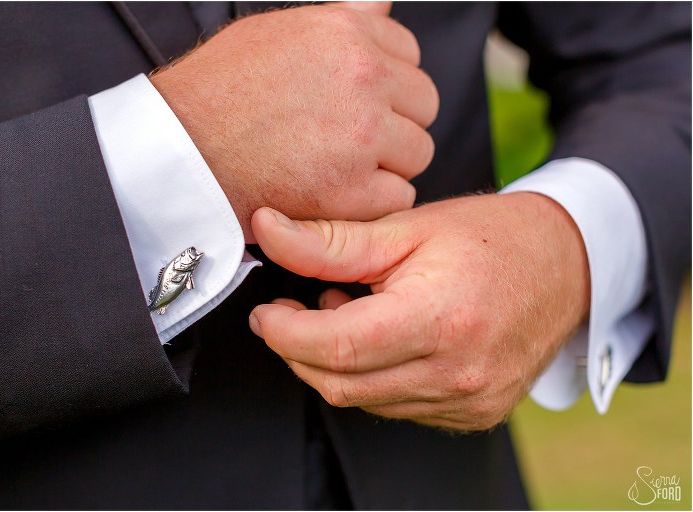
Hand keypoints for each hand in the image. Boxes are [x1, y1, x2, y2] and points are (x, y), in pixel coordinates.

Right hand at [150, 2, 437, 241]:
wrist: (179, 152)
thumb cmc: (215, 94)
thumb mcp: (276, 32)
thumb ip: (340, 20)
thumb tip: (381, 4)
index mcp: (346, 34)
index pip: (410, 55)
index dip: (388, 84)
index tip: (363, 103)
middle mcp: (362, 77)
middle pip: (423, 106)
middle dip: (395, 123)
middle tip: (352, 140)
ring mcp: (361, 134)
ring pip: (416, 154)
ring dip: (387, 165)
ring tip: (339, 168)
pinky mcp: (351, 189)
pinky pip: (397, 197)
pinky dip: (372, 202)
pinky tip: (336, 194)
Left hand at [248, 193, 589, 429]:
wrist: (566, 264)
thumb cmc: (490, 238)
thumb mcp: (407, 228)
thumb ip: (331, 242)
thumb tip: (267, 230)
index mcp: (440, 319)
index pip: (335, 347)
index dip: (285, 333)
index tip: (266, 312)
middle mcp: (457, 372)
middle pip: (342, 384)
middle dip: (299, 351)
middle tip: (291, 311)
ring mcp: (469, 400)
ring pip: (365, 399)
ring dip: (336, 362)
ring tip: (346, 311)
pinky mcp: (475, 412)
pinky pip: (397, 405)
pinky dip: (372, 376)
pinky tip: (379, 336)